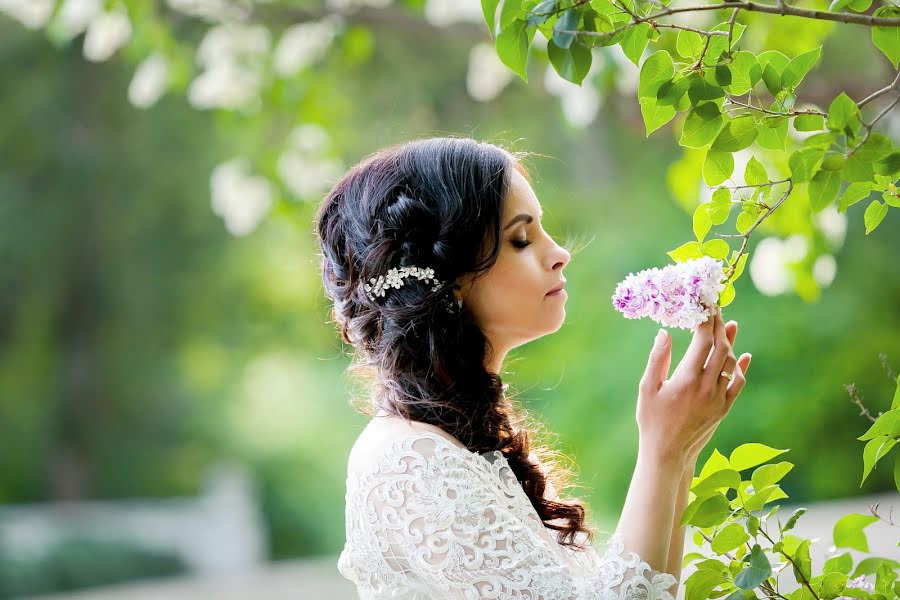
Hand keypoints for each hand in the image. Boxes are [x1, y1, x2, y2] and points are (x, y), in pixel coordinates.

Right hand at [635, 306, 751, 464]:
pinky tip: (744, 355)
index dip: (706, 320)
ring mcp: (719, 399)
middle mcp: (707, 387)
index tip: (704, 305)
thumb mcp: (647, 388)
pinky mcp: (724, 409)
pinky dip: (742, 367)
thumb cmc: (652, 420)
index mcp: (687, 379)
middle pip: (721, 348)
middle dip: (719, 326)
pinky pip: (738, 384)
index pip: (703, 341)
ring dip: (730, 343)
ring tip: (728, 325)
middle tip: (716, 310)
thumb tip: (664, 332)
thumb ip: (657, 359)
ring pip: (732, 364)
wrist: (667, 454)